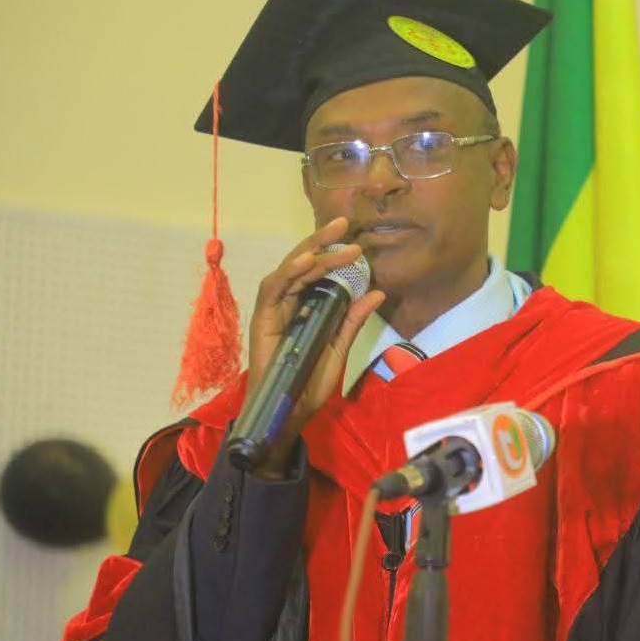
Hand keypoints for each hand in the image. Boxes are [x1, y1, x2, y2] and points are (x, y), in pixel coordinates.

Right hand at [243, 217, 383, 474]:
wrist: (287, 418)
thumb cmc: (307, 386)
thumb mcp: (338, 349)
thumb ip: (352, 320)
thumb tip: (377, 291)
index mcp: (304, 308)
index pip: (317, 273)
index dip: (334, 254)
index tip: (357, 240)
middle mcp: (286, 305)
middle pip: (303, 264)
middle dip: (323, 241)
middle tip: (345, 223)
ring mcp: (273, 312)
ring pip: (289, 270)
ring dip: (310, 251)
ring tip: (334, 236)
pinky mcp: (262, 321)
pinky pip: (274, 290)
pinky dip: (289, 273)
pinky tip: (308, 260)